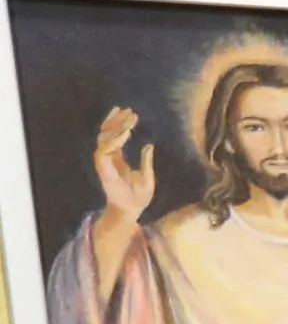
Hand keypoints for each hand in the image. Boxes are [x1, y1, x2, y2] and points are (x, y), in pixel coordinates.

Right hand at [93, 106, 153, 224]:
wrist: (132, 211)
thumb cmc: (139, 197)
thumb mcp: (147, 176)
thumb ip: (146, 161)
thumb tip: (149, 145)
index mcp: (117, 158)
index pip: (114, 135)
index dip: (120, 122)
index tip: (131, 113)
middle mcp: (108, 158)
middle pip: (107, 133)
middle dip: (117, 120)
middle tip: (130, 111)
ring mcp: (104, 163)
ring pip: (103, 138)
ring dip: (115, 128)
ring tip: (129, 121)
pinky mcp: (103, 169)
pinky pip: (102, 151)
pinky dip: (112, 142)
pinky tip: (125, 135)